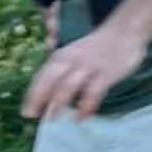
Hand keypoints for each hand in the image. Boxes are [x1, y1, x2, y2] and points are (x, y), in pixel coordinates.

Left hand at [22, 24, 147, 121]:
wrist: (124, 32)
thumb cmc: (95, 50)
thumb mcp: (74, 56)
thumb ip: (62, 73)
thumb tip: (49, 100)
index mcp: (61, 56)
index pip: (42, 76)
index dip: (33, 95)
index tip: (26, 113)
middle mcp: (72, 60)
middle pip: (51, 79)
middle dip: (39, 97)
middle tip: (32, 116)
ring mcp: (89, 66)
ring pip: (69, 84)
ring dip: (58, 102)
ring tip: (51, 119)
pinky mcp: (106, 73)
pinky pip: (93, 91)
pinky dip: (85, 105)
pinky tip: (81, 118)